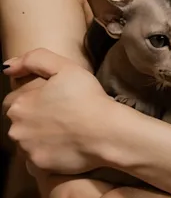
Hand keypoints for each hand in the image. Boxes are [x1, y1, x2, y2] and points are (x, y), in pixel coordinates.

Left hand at [3, 48, 112, 174]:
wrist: (105, 133)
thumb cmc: (85, 96)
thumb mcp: (64, 66)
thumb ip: (34, 60)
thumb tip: (7, 67)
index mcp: (19, 105)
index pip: (14, 99)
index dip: (33, 95)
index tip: (52, 96)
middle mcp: (16, 130)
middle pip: (20, 120)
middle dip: (34, 115)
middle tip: (60, 110)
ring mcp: (27, 151)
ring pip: (27, 139)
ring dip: (38, 133)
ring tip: (63, 127)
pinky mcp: (39, 166)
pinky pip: (38, 155)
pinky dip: (47, 148)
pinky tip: (64, 141)